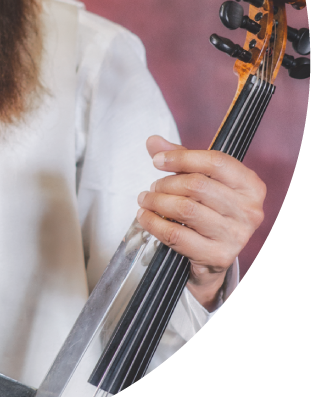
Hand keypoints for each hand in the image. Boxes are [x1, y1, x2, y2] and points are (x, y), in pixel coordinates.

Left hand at [136, 135, 265, 309]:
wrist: (214, 254)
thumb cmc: (209, 209)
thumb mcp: (202, 178)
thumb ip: (180, 157)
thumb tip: (153, 141)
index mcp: (250, 186)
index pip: (215, 162)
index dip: (181, 158)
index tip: (158, 160)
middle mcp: (249, 210)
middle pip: (197, 185)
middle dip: (166, 183)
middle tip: (153, 187)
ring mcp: (235, 235)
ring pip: (185, 209)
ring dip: (156, 201)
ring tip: (146, 200)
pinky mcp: (218, 255)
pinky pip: (176, 234)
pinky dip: (153, 223)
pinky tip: (145, 216)